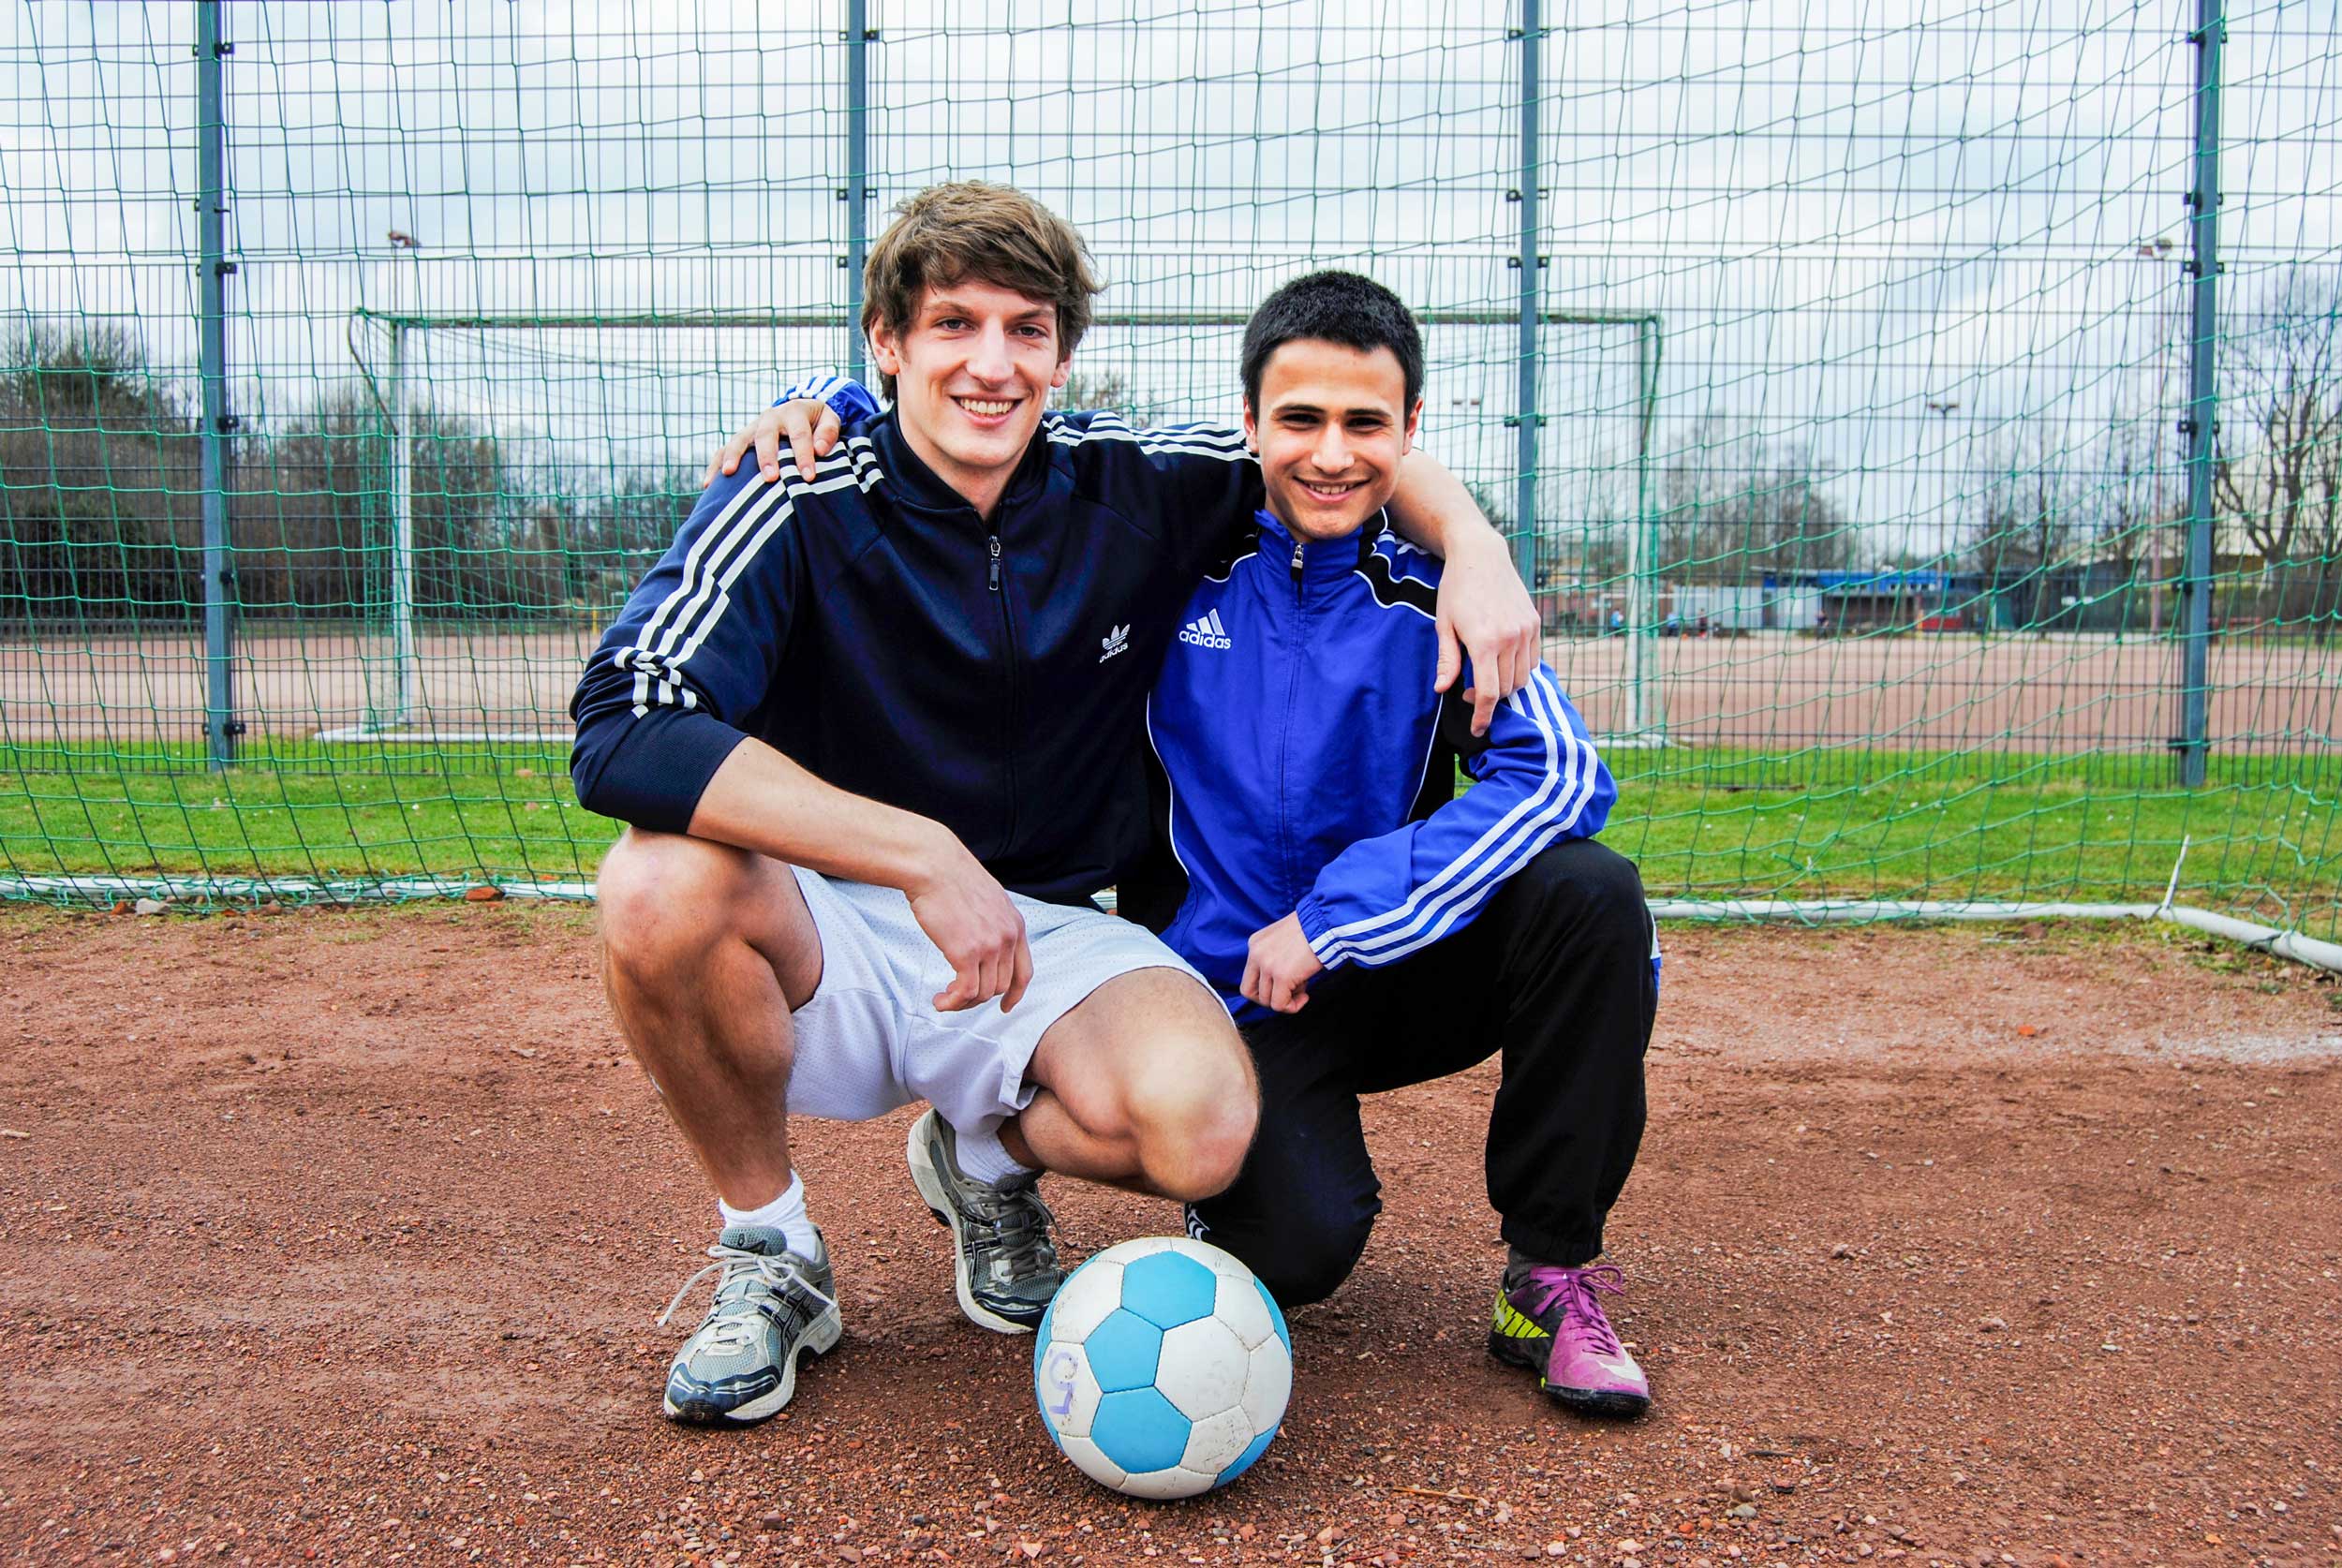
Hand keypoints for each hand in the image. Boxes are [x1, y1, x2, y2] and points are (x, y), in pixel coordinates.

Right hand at [699, 399, 843, 488]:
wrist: (799, 410)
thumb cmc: (817, 422)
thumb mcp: (829, 419)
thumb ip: (828, 432)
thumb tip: (820, 449)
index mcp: (793, 412)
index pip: (799, 434)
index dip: (804, 455)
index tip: (808, 476)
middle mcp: (770, 418)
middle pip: (766, 435)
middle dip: (767, 456)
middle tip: (770, 477)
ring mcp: (752, 428)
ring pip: (739, 440)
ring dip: (733, 456)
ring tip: (729, 474)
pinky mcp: (741, 440)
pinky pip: (723, 451)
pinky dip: (715, 466)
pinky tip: (708, 485)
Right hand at [905, 845, 1033, 1012]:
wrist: (933, 865)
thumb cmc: (951, 878)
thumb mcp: (987, 898)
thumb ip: (993, 921)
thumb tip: (983, 941)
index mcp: (1015, 924)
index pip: (1024, 971)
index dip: (1015, 994)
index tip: (1005, 1006)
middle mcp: (1008, 937)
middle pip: (1001, 986)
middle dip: (979, 998)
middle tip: (957, 997)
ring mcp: (989, 946)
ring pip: (983, 993)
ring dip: (962, 1003)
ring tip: (944, 998)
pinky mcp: (966, 952)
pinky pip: (965, 991)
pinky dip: (952, 1002)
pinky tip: (939, 1000)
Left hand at [1241, 913, 1323, 1014]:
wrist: (1325, 923)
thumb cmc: (1313, 930)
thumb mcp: (1284, 939)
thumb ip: (1275, 958)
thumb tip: (1280, 985)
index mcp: (1255, 944)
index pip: (1249, 976)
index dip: (1265, 987)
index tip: (1283, 985)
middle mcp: (1256, 954)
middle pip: (1249, 991)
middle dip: (1269, 998)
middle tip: (1288, 994)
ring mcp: (1267, 966)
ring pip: (1266, 1000)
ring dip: (1286, 1000)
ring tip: (1303, 988)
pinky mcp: (1282, 976)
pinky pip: (1280, 1005)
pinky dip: (1293, 1006)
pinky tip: (1305, 996)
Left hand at [1432, 532, 1539, 735]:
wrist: (1481, 556)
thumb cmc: (1455, 590)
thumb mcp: (1444, 625)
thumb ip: (1447, 660)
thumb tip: (1443, 689)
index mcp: (1485, 642)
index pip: (1489, 693)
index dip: (1483, 716)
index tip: (1477, 729)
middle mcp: (1510, 638)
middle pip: (1507, 689)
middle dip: (1490, 701)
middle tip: (1470, 694)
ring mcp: (1526, 630)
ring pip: (1523, 677)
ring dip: (1506, 686)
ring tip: (1486, 677)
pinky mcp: (1534, 623)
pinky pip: (1532, 660)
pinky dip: (1519, 669)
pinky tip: (1502, 662)